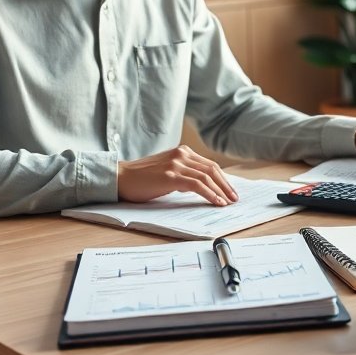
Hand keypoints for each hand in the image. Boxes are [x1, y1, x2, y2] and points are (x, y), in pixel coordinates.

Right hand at [117, 145, 238, 205]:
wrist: (121, 177)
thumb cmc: (142, 178)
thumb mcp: (167, 171)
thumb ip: (183, 173)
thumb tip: (201, 186)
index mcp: (181, 152)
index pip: (209, 165)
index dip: (222, 179)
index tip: (230, 191)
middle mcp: (181, 154)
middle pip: (212, 169)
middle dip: (226, 185)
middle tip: (234, 198)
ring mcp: (176, 164)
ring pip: (207, 177)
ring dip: (220, 191)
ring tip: (228, 202)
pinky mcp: (171, 176)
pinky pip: (197, 185)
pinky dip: (209, 194)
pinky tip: (216, 202)